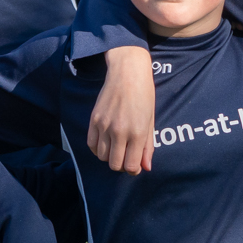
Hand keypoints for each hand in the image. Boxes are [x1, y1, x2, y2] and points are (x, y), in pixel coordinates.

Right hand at [86, 46, 156, 172]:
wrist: (127, 73)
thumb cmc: (144, 95)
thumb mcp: (151, 121)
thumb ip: (148, 146)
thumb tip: (146, 167)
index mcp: (137, 132)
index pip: (131, 166)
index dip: (134, 169)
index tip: (136, 164)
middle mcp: (119, 131)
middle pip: (115, 165)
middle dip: (122, 165)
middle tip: (126, 156)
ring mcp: (104, 126)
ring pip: (102, 157)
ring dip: (110, 156)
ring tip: (117, 147)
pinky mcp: (94, 120)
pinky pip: (91, 145)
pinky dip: (98, 149)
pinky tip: (106, 143)